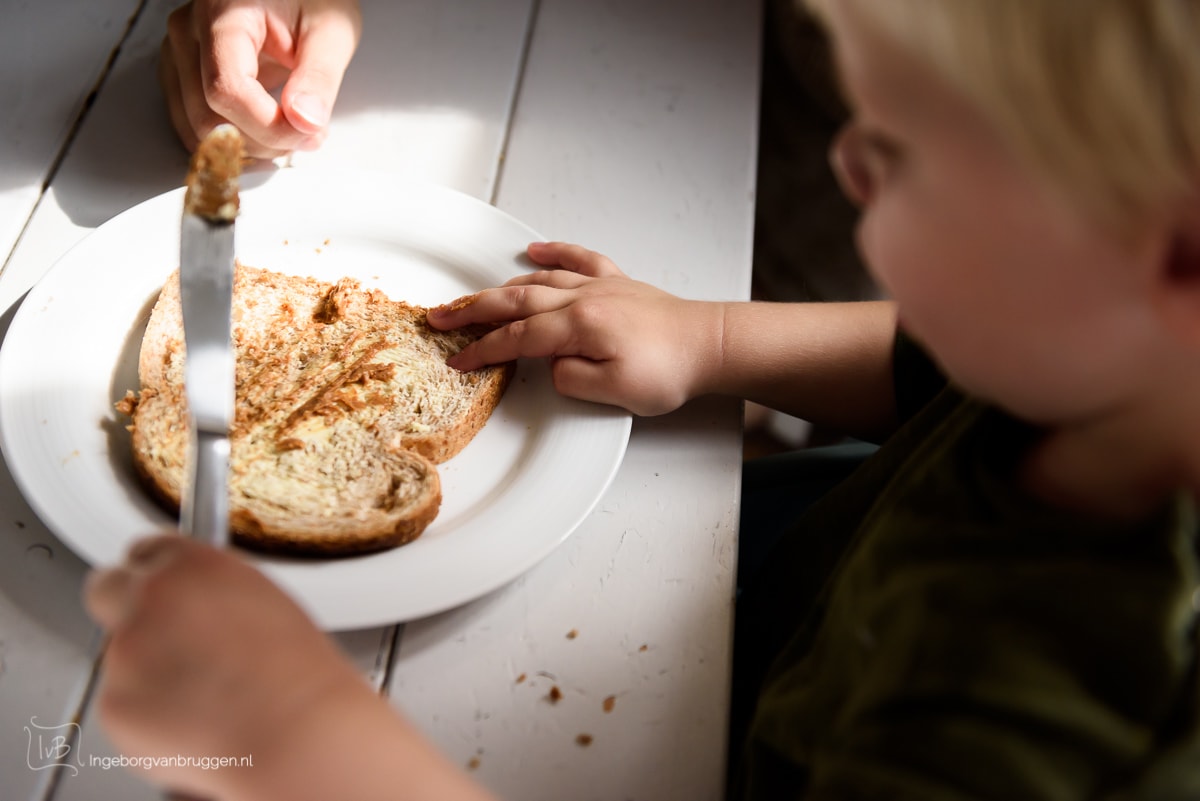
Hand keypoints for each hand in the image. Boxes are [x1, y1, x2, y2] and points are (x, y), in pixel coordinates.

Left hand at [84, 534, 368, 798]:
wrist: (294, 731)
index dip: (155, 574)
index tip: (160, 587)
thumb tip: (191, 596)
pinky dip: (148, 712)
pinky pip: (122, 702)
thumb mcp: (259, 599)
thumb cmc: (293, 671)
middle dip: (125, 606)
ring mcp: (124, 654)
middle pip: (105, 588)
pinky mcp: (114, 706)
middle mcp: (148, 601)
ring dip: (147, 669)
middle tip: (156, 632)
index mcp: (189, 566)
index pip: (146, 551)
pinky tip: (193, 717)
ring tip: (203, 691)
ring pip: (118, 654)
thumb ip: (210, 587)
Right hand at [159, 0, 361, 158]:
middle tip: (308, 134)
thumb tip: (305, 123)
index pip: (228, 90)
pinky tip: (268, 131)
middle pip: (208, 116)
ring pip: (196, 127)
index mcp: (223, 15)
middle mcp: (188, 32)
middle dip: (263, 141)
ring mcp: (179, 53)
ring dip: (248, 146)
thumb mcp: (332, 31)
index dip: (269, 126)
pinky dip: (232, 139)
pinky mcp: (182, 71)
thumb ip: (319, 78)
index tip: (308, 133)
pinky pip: (193, 123)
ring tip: (292, 130)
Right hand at [427, 241, 725, 415]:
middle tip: (439, 318)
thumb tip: (550, 366)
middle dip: (472, 310)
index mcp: (578, 326)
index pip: (516, 338)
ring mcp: (599, 286)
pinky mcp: (616, 283)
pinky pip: (577, 259)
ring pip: (538, 281)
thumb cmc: (669, 370)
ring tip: (474, 299)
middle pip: (514, 301)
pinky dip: (553, 253)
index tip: (456, 361)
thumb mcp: (614, 392)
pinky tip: (534, 252)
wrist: (710, 344)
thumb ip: (572, 379)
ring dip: (501, 288)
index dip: (481, 350)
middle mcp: (583, 298)